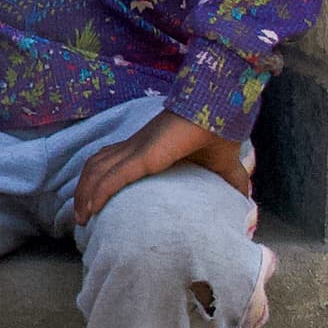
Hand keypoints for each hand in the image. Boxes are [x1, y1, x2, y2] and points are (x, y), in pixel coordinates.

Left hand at [72, 111, 250, 229]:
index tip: (96, 201)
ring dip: (85, 193)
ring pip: (98, 171)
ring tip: (81, 216)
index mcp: (149, 149)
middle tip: (81, 215)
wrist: (221, 112)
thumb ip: (231, 183)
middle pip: (97, 167)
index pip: (114, 161)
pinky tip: (90, 209)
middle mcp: (136, 148)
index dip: (100, 179)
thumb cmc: (219, 134)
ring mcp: (137, 150)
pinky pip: (112, 177)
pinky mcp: (142, 156)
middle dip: (84, 190)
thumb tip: (246, 200)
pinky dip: (97, 192)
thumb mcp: (225, 167)